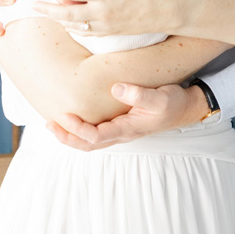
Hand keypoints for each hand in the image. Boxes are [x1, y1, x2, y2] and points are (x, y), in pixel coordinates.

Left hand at [32, 0, 173, 36]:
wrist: (166, 10)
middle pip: (66, 14)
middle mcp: (102, 12)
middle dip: (47, 9)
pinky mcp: (110, 33)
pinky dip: (72, 28)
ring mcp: (105, 25)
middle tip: (33, 4)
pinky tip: (64, 22)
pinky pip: (85, 33)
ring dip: (57, 19)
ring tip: (45, 12)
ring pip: (73, 26)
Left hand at [44, 82, 204, 149]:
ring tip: (52, 124)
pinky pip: (94, 134)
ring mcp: (119, 131)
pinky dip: (79, 130)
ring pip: (89, 142)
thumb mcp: (160, 97)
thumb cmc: (172, 103)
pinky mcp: (119, 125)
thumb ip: (138, 94)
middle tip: (49, 125)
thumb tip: (116, 88)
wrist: (185, 108)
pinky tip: (70, 118)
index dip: (78, 129)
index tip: (65, 116)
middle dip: (67, 137)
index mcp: (128, 129)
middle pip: (87, 145)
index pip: (96, 137)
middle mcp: (121, 134)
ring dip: (70, 135)